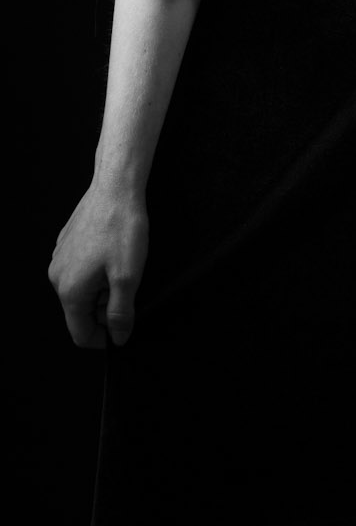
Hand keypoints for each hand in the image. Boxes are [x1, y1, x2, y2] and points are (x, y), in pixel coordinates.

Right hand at [49, 180, 148, 347]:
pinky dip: (97, 270)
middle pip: (81, 312)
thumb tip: (118, 338)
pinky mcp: (66, 245)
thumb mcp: (128, 277)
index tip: (123, 326)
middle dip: (105, 307)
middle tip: (127, 284)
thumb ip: (121, 313)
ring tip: (121, 264)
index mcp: (70, 291)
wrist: (115, 187)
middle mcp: (57, 278)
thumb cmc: (121, 228)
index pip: (81, 334)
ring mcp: (59, 260)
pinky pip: (80, 270)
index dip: (104, 337)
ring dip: (102, 287)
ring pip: (82, 290)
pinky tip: (112, 251)